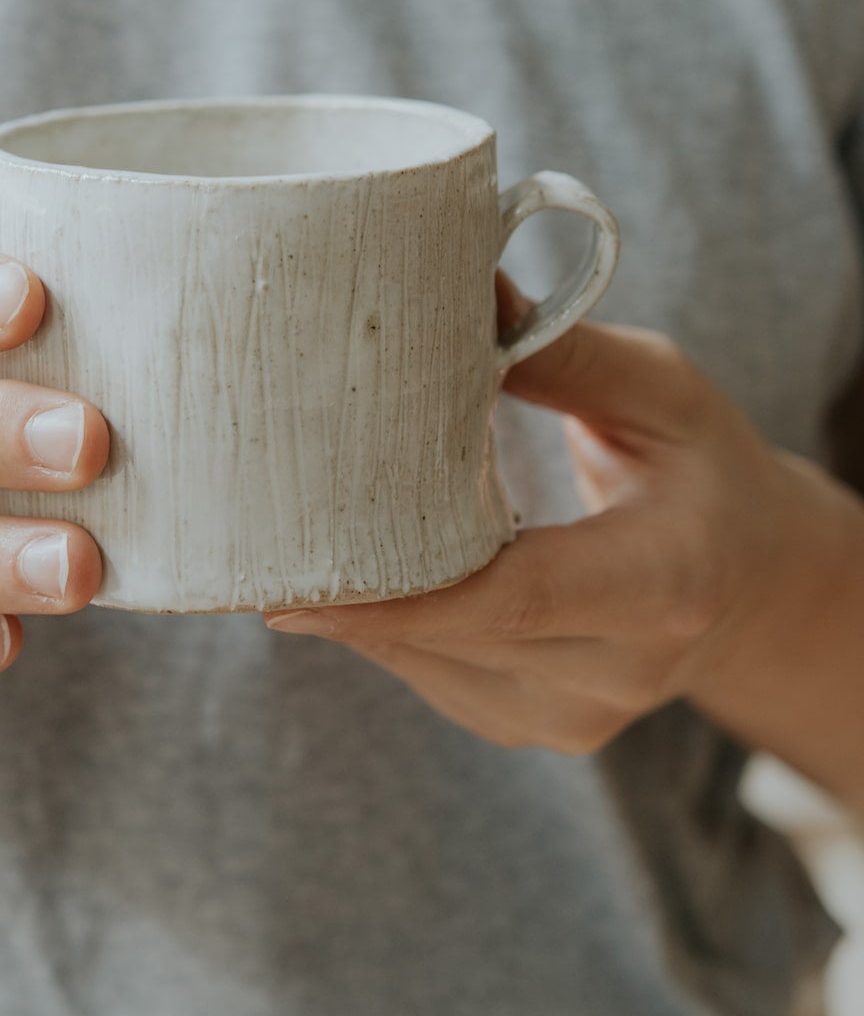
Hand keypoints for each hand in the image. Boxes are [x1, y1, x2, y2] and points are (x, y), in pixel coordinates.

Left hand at [265, 280, 860, 756]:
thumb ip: (564, 351)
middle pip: (452, 634)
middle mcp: (621, 670)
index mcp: (665, 582)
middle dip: (352, 586)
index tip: (293, 587)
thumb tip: (462, 288)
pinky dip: (385, 624)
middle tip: (262, 528)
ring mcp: (575, 717)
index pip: (512, 599)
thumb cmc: (705, 470)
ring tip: (302, 534)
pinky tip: (360, 569)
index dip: (398, 600)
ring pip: (426, 664)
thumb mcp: (663, 392)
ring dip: (359, 605)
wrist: (753, 586)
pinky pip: (430, 676)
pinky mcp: (534, 728)